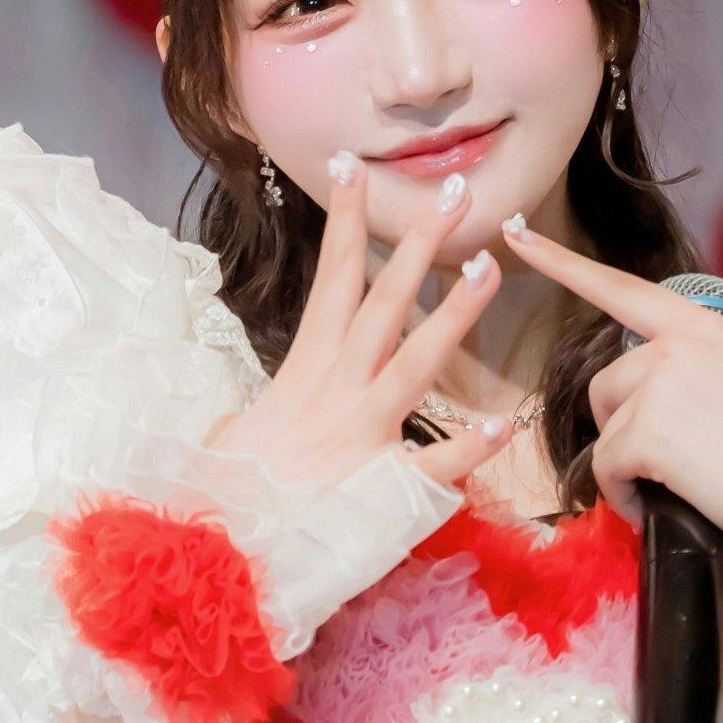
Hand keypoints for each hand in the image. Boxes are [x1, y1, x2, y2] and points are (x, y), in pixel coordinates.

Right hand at [210, 159, 512, 497]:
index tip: (356, 168)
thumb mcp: (240, 432)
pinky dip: (467, 446)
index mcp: (304, 371)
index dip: (345, 222)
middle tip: (454, 194)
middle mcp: (335, 389)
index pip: (330, 280)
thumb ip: (267, 406)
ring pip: (414, 361)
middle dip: (417, 244)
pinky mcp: (379, 485)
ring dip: (453, 314)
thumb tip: (260, 403)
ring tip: (489, 269)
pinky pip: (431, 462)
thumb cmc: (228, 495)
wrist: (220, 553)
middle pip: (381, 302)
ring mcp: (359, 433)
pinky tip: (502, 425)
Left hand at [500, 219, 722, 569]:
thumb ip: (691, 377)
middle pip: (606, 383)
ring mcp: (661, 380)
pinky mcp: (647, 428)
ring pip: (606, 426)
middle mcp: (678, 342)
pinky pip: (606, 467)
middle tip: (669, 464)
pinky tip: (659, 507)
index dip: (561, 263)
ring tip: (674, 487)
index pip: (619, 288)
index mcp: (701, 326)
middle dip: (621, 429)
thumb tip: (648, 407)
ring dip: (626, 466)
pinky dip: (624, 497)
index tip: (515, 233)